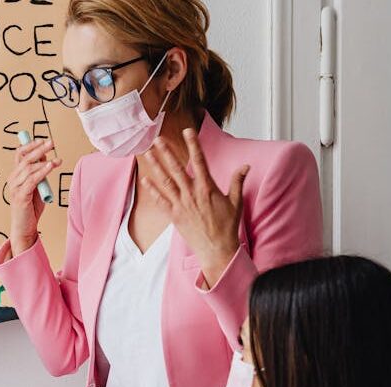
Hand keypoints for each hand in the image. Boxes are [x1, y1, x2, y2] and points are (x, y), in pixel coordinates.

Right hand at [7, 139, 62, 254]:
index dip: (30, 145)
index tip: (42, 140)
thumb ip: (39, 173)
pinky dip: (42, 172)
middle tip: (52, 143)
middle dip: (39, 149)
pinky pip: (32, 180)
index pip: (19, 154)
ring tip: (57, 159)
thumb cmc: (31, 208)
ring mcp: (15, 188)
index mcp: (15, 175)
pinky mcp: (20, 196)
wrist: (24, 227)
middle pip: (25, 158)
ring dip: (44, 161)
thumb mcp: (37, 186)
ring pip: (29, 169)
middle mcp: (13, 179)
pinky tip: (50, 166)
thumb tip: (45, 157)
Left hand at [141, 128, 248, 286]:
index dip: (193, 144)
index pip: (199, 160)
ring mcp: (181, 204)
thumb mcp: (236, 202)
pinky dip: (152, 190)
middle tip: (158, 139)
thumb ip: (237, 182)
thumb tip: (245, 166)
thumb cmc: (227, 227)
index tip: (187, 131)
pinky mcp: (174, 215)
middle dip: (167, 152)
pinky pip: (160, 201)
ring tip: (148, 154)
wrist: (217, 250)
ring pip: (166, 181)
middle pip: (177, 168)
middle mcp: (192, 194)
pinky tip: (145, 180)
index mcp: (207, 188)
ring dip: (156, 167)